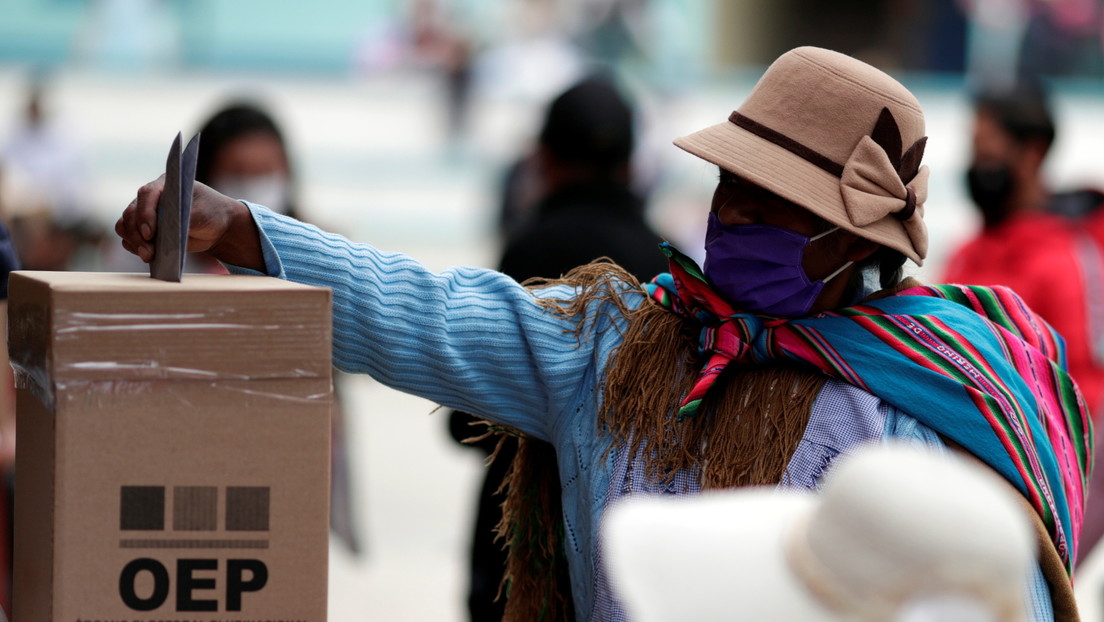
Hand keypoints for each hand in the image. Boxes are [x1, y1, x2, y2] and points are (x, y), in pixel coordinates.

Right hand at [115, 176, 264, 270]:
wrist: (216, 227)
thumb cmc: (211, 213)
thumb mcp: (203, 214)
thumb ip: (186, 219)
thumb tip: (169, 229)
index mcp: (164, 184)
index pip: (146, 195)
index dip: (145, 214)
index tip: (150, 233)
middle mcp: (150, 197)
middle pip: (131, 213)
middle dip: (137, 234)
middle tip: (149, 252)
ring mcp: (145, 214)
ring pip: (125, 226)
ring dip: (133, 242)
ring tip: (148, 256)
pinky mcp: (145, 230)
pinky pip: (129, 238)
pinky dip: (134, 247)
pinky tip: (147, 255)